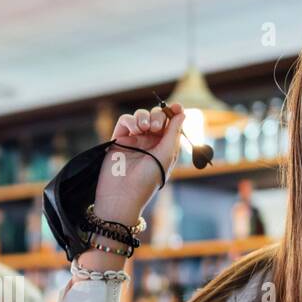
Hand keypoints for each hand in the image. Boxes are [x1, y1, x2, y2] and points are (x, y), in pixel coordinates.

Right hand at [93, 102, 187, 225]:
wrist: (122, 194)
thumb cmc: (146, 180)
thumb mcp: (165, 156)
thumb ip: (173, 133)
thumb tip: (182, 113)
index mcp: (164, 146)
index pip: (170, 123)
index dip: (174, 113)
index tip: (176, 107)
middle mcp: (149, 141)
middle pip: (156, 116)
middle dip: (158, 115)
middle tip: (155, 127)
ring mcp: (133, 139)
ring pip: (140, 115)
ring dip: (144, 117)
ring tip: (144, 129)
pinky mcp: (119, 139)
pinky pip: (125, 120)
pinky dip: (131, 120)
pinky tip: (134, 131)